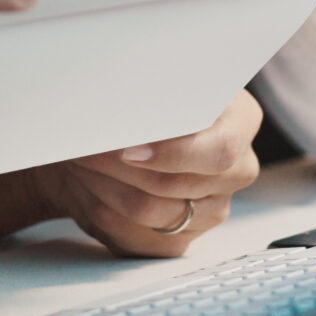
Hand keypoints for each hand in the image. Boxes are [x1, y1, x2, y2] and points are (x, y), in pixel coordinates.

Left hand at [0, 90, 264, 255]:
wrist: (97, 145)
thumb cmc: (125, 102)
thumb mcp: (141, 79)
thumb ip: (147, 80)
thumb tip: (127, 73)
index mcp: (239, 118)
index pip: (218, 150)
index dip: (170, 153)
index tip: (125, 146)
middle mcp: (236, 166)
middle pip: (184, 185)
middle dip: (122, 168)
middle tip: (82, 147)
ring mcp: (213, 207)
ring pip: (156, 213)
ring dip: (104, 187)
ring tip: (76, 161)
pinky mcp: (183, 239)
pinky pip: (143, 241)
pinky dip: (104, 214)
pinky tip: (85, 190)